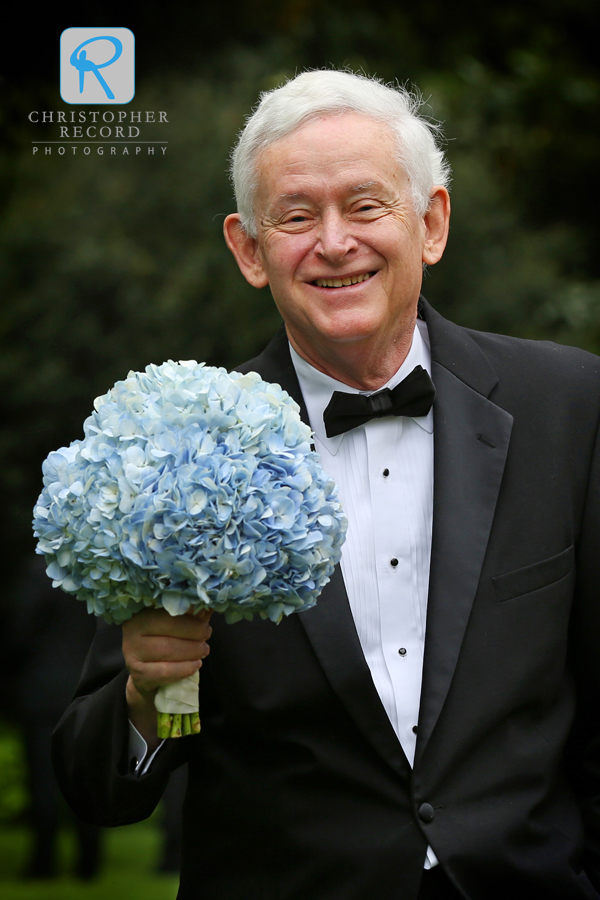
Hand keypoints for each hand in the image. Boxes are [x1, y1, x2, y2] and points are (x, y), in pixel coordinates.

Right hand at [122, 607, 211, 746]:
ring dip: (191, 651)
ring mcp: (132, 652)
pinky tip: (195, 665)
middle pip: (167, 628)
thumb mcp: (176, 622)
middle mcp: (132, 629)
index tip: (205, 622)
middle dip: (193, 632)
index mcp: (142, 611)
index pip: (167, 610)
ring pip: (166, 650)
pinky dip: (183, 669)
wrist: (147, 672)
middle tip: (207, 635)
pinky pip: (164, 671)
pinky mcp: (137, 673)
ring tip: (204, 650)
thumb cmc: (165, 639)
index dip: (189, 615)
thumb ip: (191, 613)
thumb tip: (210, 603)